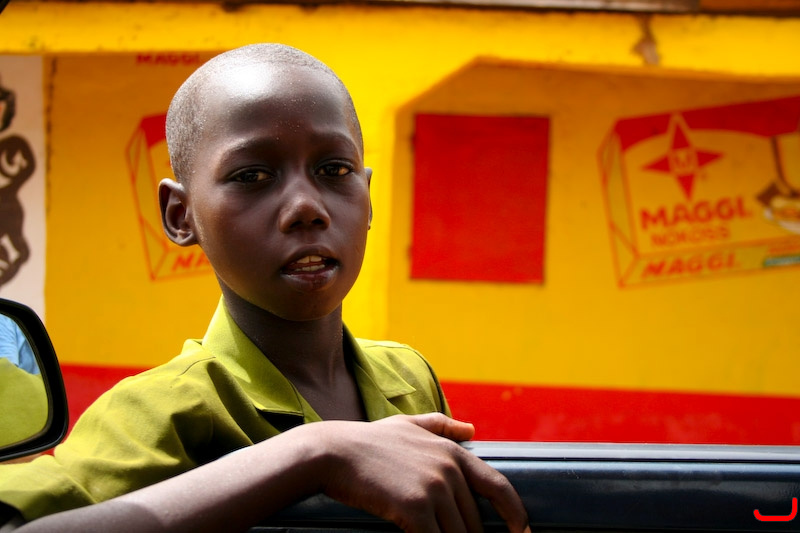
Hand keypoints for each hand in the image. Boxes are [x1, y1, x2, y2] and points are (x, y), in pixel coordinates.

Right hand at [315, 413, 529, 532]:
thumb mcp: (408, 424)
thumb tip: (472, 429)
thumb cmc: (367, 441)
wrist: (332, 453)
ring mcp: (434, 489)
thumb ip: (442, 425)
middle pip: (475, 522)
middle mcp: (449, 469)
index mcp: (452, 452)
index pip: (499, 486)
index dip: (515, 514)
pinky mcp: (415, 509)